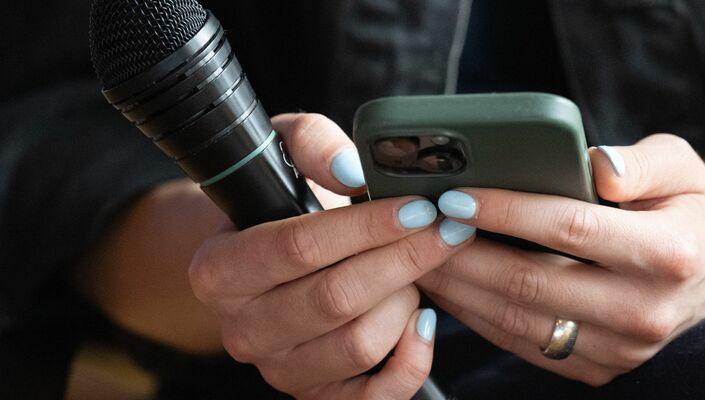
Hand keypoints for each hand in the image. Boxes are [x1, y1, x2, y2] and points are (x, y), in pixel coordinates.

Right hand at [189, 113, 474, 398]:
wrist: (267, 261)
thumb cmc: (284, 203)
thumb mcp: (285, 153)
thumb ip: (312, 144)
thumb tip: (351, 171)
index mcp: (220, 269)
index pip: (298, 247)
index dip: (366, 227)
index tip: (418, 207)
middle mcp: (243, 328)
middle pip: (335, 299)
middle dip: (403, 260)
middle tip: (446, 229)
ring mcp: (279, 368)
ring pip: (359, 345)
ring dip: (404, 300)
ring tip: (417, 267)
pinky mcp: (316, 394)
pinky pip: (374, 396)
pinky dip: (412, 360)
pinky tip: (425, 320)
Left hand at [417, 134, 704, 385]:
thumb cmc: (689, 205)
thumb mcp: (682, 163)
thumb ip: (641, 160)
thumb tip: (595, 165)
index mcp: (669, 252)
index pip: (569, 228)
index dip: (505, 211)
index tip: (454, 195)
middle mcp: (646, 310)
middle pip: (531, 281)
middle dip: (462, 254)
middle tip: (417, 227)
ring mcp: (622, 349)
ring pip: (518, 320)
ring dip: (460, 289)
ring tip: (418, 256)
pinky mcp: (600, 368)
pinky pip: (523, 343)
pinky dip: (477, 317)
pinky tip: (449, 288)